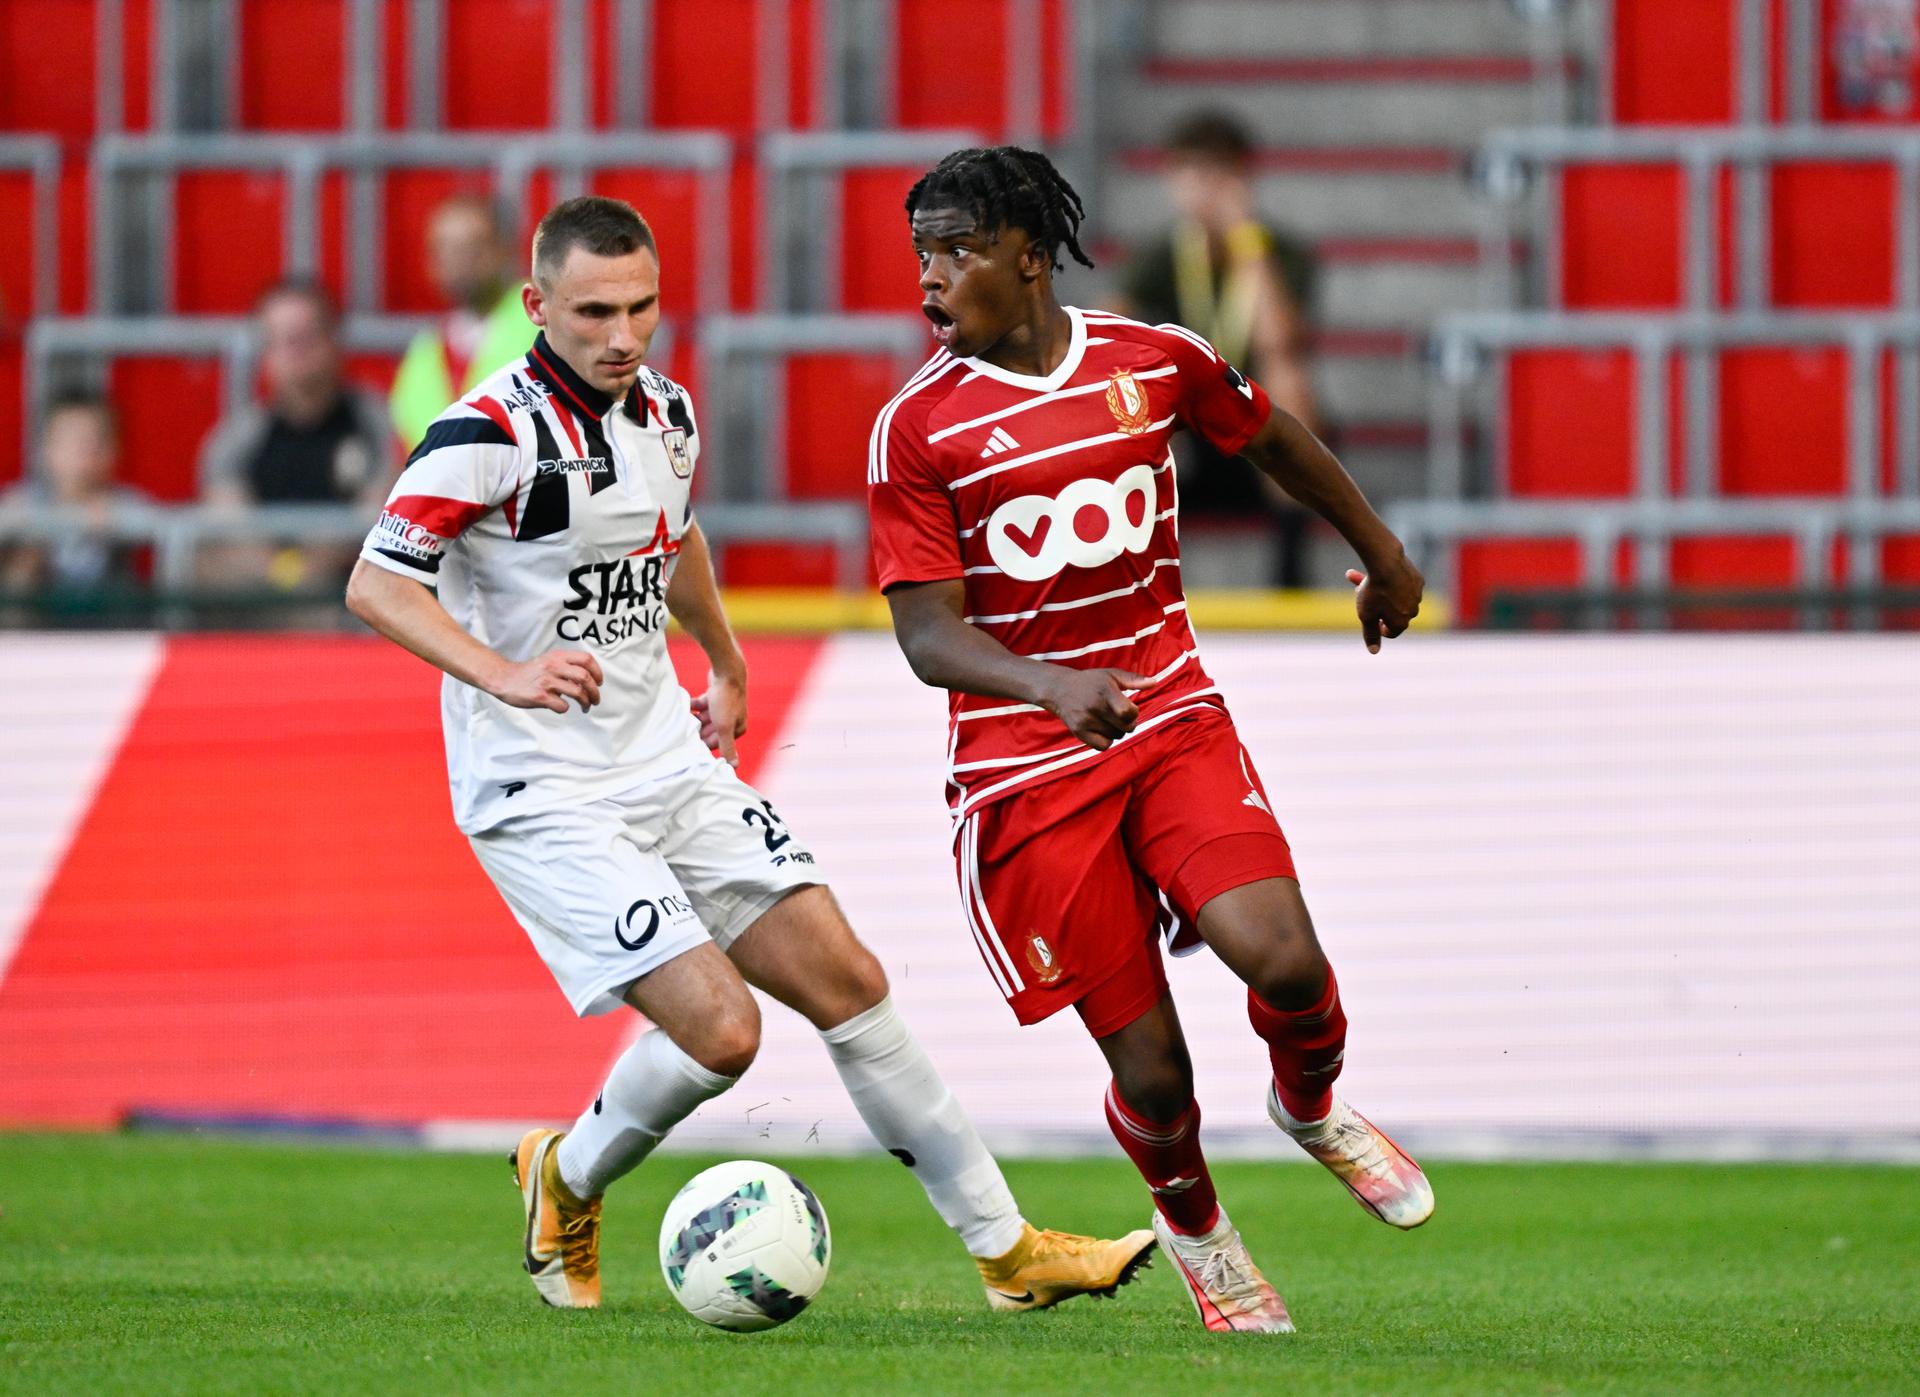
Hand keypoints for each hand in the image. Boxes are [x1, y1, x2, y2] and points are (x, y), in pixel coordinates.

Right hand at [488, 649, 603, 712]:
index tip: (599, 682)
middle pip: (585, 677)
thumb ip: (567, 665)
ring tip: (585, 706)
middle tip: (595, 699)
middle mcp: (553, 667)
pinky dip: (564, 708)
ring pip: (577, 693)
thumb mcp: (549, 660)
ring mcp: (546, 682)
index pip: (586, 659)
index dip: (598, 672)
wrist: (504, 679)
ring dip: (585, 702)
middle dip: (595, 691)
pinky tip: (559, 706)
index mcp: (558, 656)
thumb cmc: (529, 673)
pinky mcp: (540, 696)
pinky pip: (562, 706)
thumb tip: (588, 678)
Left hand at [691, 667, 746, 765]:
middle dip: (697, 731)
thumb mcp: (724, 727)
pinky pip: (700, 705)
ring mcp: (722, 708)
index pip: (716, 743)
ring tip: (682, 719)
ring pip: (704, 719)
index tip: (689, 744)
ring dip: (694, 719)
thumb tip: (734, 768)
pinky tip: (685, 705)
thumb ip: (727, 748)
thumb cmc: (727, 699)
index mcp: (736, 729)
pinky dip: (693, 706)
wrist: (727, 671)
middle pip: (709, 731)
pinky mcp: (714, 697)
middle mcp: (731, 720)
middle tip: (683, 732)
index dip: (703, 744)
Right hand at [1039, 667, 1157, 750]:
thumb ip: (1134, 679)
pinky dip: (1106, 741)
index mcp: (1105, 691)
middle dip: (1128, 723)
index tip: (1128, 707)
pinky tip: (1102, 730)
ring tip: (1108, 720)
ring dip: (1117, 731)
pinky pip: (1103, 746)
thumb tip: (1154, 683)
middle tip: (1120, 715)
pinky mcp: (1079, 732)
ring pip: (1116, 737)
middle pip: (1126, 728)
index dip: (1133, 713)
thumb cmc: (1091, 682)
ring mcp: (1085, 720)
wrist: (1059, 689)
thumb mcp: (1112, 675)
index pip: (1128, 713)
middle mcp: (1094, 706)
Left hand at [1346, 553, 1423, 653]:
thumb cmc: (1374, 592)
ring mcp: (1417, 594)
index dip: (1378, 627)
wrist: (1387, 563)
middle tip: (1358, 594)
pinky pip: (1402, 583)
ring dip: (1379, 590)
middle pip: (1392, 612)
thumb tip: (1374, 651)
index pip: (1391, 632)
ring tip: (1356, 578)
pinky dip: (1390, 580)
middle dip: (1375, 605)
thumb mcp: (1367, 616)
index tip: (1370, 618)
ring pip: (1395, 595)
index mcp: (1402, 623)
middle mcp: (1413, 610)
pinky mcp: (1418, 579)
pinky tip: (1377, 572)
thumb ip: (1370, 634)